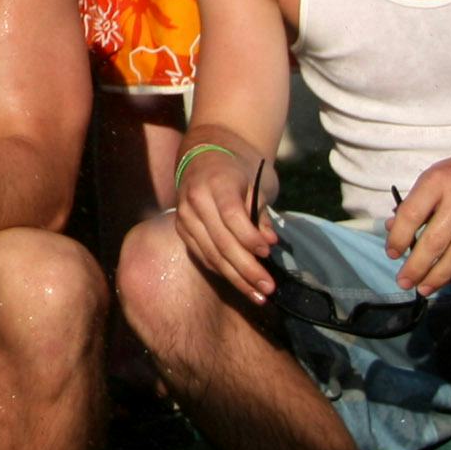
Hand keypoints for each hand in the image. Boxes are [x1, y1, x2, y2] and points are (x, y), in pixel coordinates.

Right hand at [172, 148, 278, 301]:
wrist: (207, 154)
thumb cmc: (240, 168)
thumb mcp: (257, 181)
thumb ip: (260, 212)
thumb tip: (269, 242)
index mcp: (215, 182)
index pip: (231, 215)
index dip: (249, 237)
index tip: (268, 252)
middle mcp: (194, 199)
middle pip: (220, 240)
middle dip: (246, 268)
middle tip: (269, 288)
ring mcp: (184, 215)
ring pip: (210, 253)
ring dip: (235, 277)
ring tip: (258, 295)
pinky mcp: (181, 228)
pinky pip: (201, 254)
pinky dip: (221, 270)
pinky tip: (240, 283)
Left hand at [387, 143, 450, 293]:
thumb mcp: (435, 178)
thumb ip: (416, 204)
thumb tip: (393, 230)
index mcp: (439, 180)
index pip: (411, 214)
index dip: (398, 238)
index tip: (391, 255)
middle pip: (436, 241)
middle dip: (417, 267)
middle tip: (405, 283)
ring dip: (440, 277)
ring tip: (425, 287)